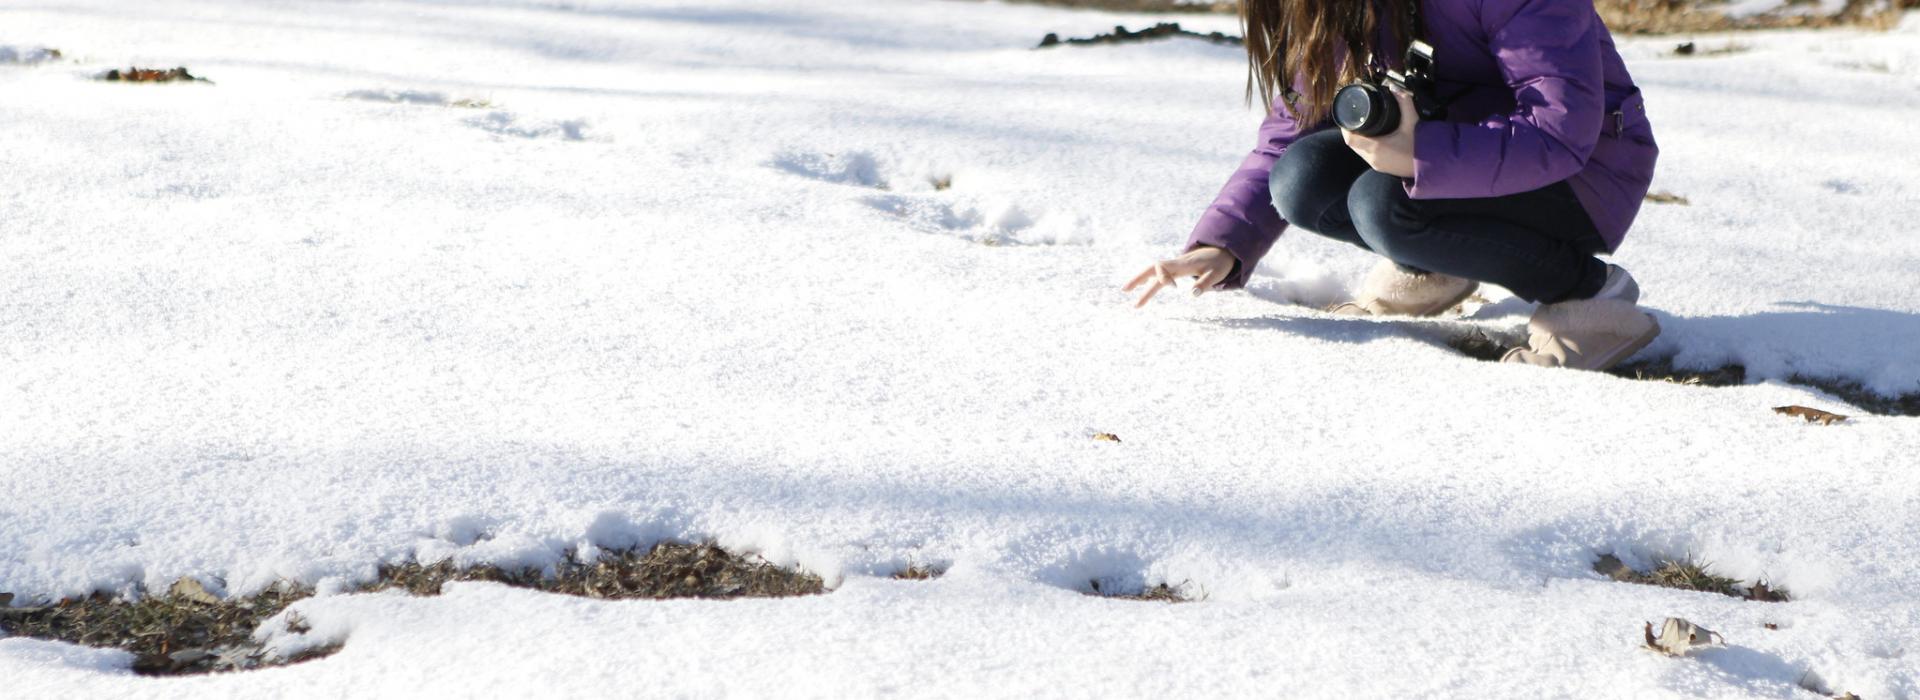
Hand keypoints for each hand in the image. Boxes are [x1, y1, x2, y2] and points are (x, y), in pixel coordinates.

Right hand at [1122, 246, 1237, 307]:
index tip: (1174, 288)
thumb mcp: (1217, 274)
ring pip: (1152, 270)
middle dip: (1138, 279)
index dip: (1163, 278)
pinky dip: (1147, 278)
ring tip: (1126, 290)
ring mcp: (1174, 265)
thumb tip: (1191, 294)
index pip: (1163, 267)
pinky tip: (1142, 285)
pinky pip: (1157, 272)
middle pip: (1151, 269)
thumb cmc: (1219, 263)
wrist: (1221, 250)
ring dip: (1139, 279)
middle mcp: (1175, 264)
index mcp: (1182, 264)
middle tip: (1124, 290)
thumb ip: (1205, 284)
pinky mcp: (1175, 268)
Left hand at [1341, 88, 1418, 177]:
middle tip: (1355, 118)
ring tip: (1361, 126)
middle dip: (1351, 132)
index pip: (1350, 139)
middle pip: (1353, 145)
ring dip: (1358, 140)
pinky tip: (1371, 138)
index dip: (1345, 128)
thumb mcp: (1412, 121)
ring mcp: (1376, 165)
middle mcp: (1373, 158)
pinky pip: (1367, 156)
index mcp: (1376, 147)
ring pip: (1359, 151)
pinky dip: (1365, 146)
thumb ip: (1404, 103)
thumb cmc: (1420, 145)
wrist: (1432, 166)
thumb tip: (1394, 87)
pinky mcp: (1381, 168)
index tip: (1347, 117)